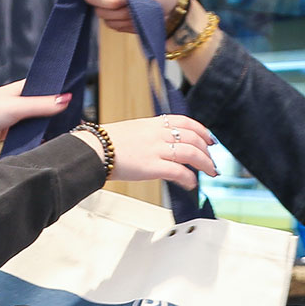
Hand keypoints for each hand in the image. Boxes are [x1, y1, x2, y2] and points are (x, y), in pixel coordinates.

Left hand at [0, 80, 71, 145]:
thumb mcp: (17, 107)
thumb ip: (42, 105)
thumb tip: (66, 99)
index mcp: (22, 88)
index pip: (48, 88)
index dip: (61, 95)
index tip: (76, 104)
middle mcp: (21, 101)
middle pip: (45, 107)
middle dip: (57, 115)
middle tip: (73, 123)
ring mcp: (17, 117)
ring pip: (39, 122)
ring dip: (47, 128)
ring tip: (63, 134)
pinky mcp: (12, 131)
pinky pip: (30, 134)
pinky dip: (38, 138)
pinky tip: (46, 142)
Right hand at [77, 0, 183, 34]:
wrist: (172, 13)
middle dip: (110, 1)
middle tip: (127, 0)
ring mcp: (108, 3)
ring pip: (100, 12)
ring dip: (121, 13)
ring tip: (137, 8)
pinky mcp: (113, 18)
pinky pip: (110, 24)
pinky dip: (124, 23)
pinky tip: (136, 18)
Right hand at [94, 114, 218, 190]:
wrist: (93, 149)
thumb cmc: (107, 143)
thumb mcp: (133, 131)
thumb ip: (150, 136)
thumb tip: (162, 147)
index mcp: (153, 124)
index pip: (185, 122)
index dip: (202, 130)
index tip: (209, 139)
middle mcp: (158, 134)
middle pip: (193, 138)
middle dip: (207, 151)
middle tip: (211, 161)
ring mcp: (156, 149)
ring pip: (191, 153)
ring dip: (204, 164)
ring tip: (210, 172)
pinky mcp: (152, 166)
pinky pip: (179, 171)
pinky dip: (189, 178)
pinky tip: (191, 184)